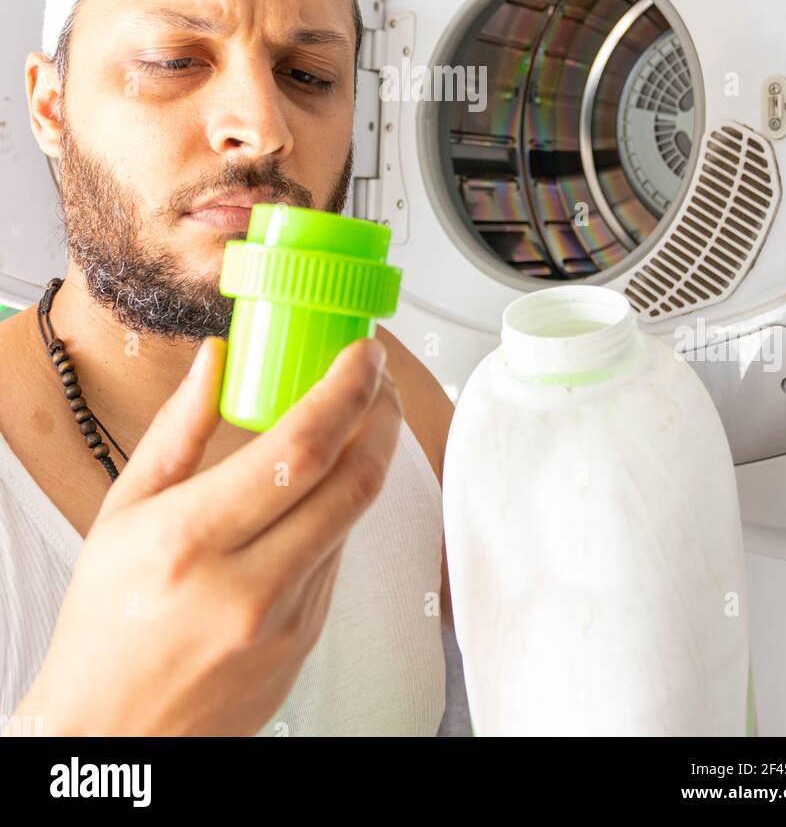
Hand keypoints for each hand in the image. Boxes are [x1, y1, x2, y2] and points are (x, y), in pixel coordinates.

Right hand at [4, 333, 400, 736]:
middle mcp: (248, 584)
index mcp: (191, 540)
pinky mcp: (307, 642)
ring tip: (355, 416)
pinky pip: (338, 556)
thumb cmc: (105, 623)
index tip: (364, 353)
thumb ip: (178, 430)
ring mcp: (286, 621)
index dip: (347, 390)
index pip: (300, 448)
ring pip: (352, 517)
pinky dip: (340, 508)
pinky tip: (323, 485)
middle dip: (379, 415)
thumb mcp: (122, 514)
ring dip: (367, 457)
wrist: (113, 734)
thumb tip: (216, 360)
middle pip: (352, 480)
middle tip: (375, 376)